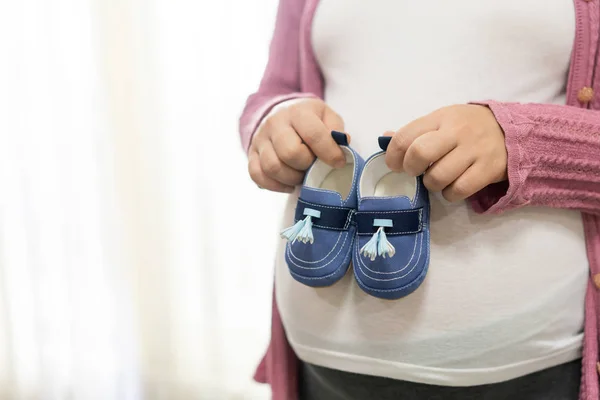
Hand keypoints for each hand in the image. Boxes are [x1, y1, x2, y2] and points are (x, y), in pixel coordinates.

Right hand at [248, 98, 347, 192]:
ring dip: (291, 178)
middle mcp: (275, 123)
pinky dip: (275, 185)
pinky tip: (288, 184)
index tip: (338, 163)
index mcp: (298, 112)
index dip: (329, 153)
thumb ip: (336, 131)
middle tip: (313, 166)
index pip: (313, 135)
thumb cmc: (309, 120)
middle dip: (306, 166)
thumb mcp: (327, 117)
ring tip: (301, 175)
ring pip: (272, 167)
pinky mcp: (252, 154)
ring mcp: (260, 139)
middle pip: (290, 153)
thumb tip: (341, 149)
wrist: (281, 114)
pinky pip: (257, 175)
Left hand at [384, 104, 507, 201]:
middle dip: (410, 169)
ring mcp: (474, 150)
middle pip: (420, 153)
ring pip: (438, 176)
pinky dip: (450, 194)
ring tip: (437, 178)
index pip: (405, 136)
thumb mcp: (441, 121)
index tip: (395, 164)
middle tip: (415, 172)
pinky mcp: (489, 169)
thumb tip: (384, 138)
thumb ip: (414, 131)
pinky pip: (459, 190)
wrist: (511, 130)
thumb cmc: (467, 127)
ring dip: (431, 184)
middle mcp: (456, 131)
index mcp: (440, 117)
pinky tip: (452, 188)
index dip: (393, 155)